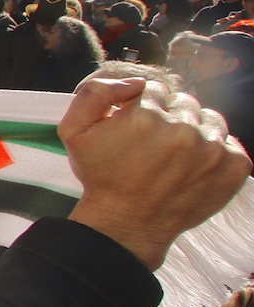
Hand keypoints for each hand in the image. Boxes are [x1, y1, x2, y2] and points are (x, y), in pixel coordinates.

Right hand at [61, 76, 250, 269]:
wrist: (127, 224)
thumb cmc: (102, 177)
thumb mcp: (74, 131)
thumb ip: (95, 93)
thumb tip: (134, 83)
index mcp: (146, 115)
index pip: (154, 89)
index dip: (142, 107)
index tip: (136, 127)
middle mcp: (184, 129)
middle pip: (184, 102)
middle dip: (169, 116)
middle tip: (154, 144)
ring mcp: (212, 149)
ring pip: (209, 119)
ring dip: (194, 130)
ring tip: (175, 155)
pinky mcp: (233, 167)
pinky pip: (230, 144)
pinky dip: (216, 152)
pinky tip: (194, 166)